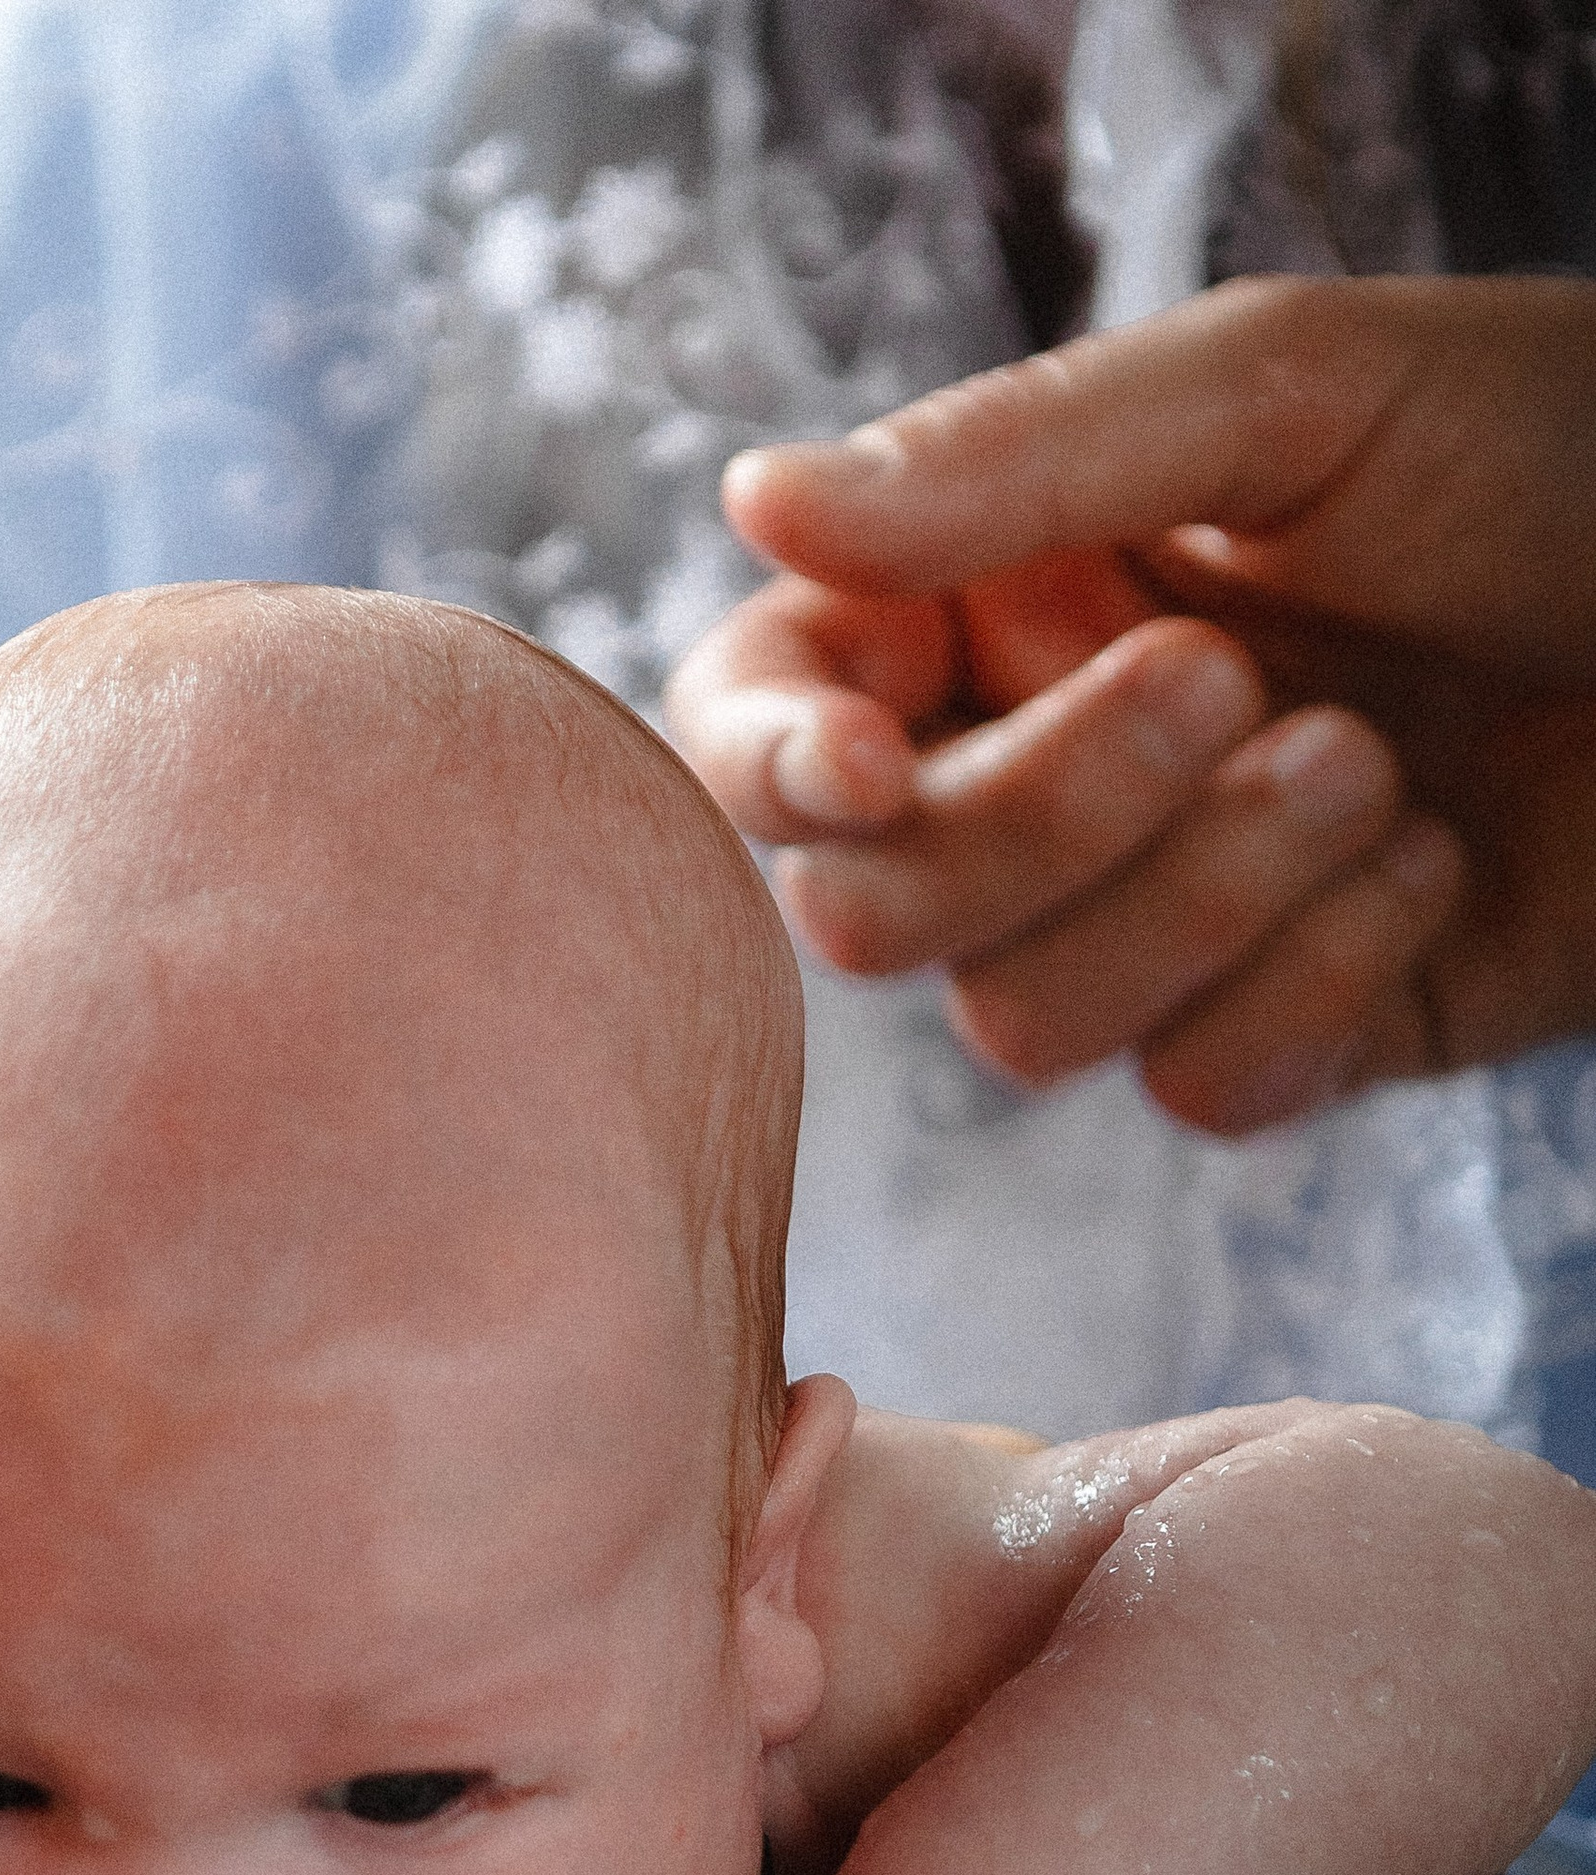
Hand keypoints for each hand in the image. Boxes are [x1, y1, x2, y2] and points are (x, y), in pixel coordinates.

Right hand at [666, 275, 1595, 1131]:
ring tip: (1377, 759)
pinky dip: (1318, 976)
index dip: (769, 762)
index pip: (765, 716)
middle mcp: (1035, 780)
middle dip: (1042, 812)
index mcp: (993, 604)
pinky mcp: (1274, 1042)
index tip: (860, 755)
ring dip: (1208, 889)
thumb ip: (1015, 456)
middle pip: (875, 907)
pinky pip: (1192, 1085)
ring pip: (1021, 1021)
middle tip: (1228, 672)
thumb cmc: (1542, 449)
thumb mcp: (1282, 392)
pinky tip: (1437, 862)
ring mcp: (1148, 929)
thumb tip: (753, 500)